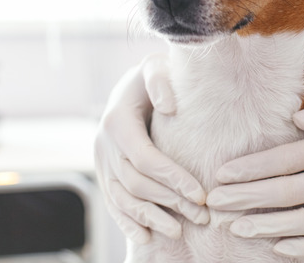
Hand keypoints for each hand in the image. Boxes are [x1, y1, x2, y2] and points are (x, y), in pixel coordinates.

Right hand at [94, 54, 208, 243]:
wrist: (132, 84)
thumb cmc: (152, 75)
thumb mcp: (156, 67)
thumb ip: (160, 81)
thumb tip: (168, 106)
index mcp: (117, 121)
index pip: (146, 159)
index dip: (173, 179)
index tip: (201, 194)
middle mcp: (104, 145)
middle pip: (137, 184)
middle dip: (170, 202)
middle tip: (202, 217)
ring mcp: (101, 162)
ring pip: (124, 199)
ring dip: (151, 218)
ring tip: (179, 232)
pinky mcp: (104, 173)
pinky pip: (113, 203)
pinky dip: (128, 222)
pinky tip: (146, 237)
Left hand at [206, 89, 303, 257]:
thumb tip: (293, 122)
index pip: (280, 160)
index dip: (248, 169)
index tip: (221, 175)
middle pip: (281, 194)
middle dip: (243, 200)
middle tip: (213, 204)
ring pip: (299, 224)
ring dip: (264, 228)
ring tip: (235, 229)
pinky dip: (303, 250)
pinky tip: (279, 250)